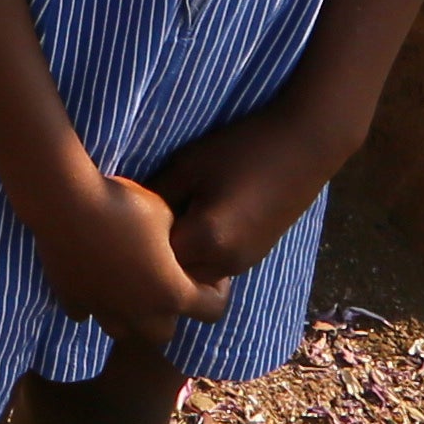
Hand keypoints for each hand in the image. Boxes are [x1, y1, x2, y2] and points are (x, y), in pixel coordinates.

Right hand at [27, 159, 230, 344]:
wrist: (67, 202)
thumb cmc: (124, 204)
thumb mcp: (165, 214)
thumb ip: (177, 239)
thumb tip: (175, 244)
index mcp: (172, 294)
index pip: (213, 310)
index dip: (217, 290)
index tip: (209, 273)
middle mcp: (140, 313)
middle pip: (164, 333)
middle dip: (169, 312)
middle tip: (164, 283)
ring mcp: (103, 311)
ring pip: (123, 331)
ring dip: (130, 316)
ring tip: (127, 288)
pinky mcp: (72, 301)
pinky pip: (88, 312)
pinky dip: (94, 301)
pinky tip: (93, 278)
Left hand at [140, 103, 347, 287]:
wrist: (305, 145)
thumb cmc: (242, 148)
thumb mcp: (188, 165)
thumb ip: (155, 196)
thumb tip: (123, 215)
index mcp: (206, 240)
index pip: (150, 260)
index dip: (131, 244)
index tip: (118, 225)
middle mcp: (225, 263)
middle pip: (171, 278)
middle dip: (151, 260)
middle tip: (134, 230)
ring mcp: (242, 264)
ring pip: (193, 276)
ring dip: (176, 261)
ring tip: (162, 226)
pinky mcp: (253, 257)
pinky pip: (212, 268)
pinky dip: (196, 256)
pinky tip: (191, 224)